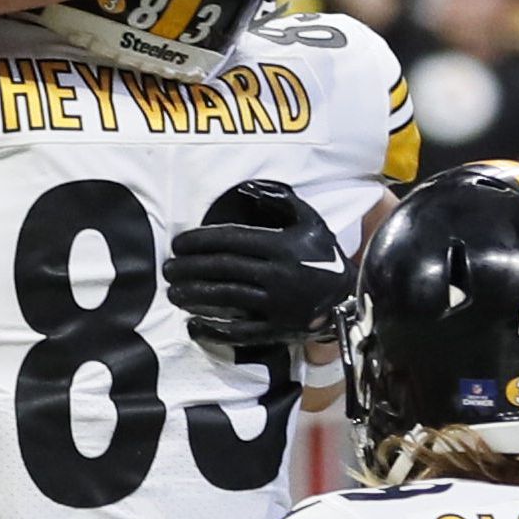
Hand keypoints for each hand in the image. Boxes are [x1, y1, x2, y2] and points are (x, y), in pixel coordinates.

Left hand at [166, 180, 350, 353]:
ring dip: (195, 295)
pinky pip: (240, 331)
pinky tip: (193, 324)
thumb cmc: (325, 255)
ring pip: (227, 298)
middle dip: (190, 268)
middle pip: (224, 268)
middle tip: (167, 268)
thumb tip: (248, 187)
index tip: (178, 243)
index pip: (232, 240)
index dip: (201, 241)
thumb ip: (281, 201)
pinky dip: (214, 329)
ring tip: (172, 292)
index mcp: (283, 246)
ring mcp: (276, 304)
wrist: (351, 296)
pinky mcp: (277, 329)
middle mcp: (277, 274)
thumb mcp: (311, 221)